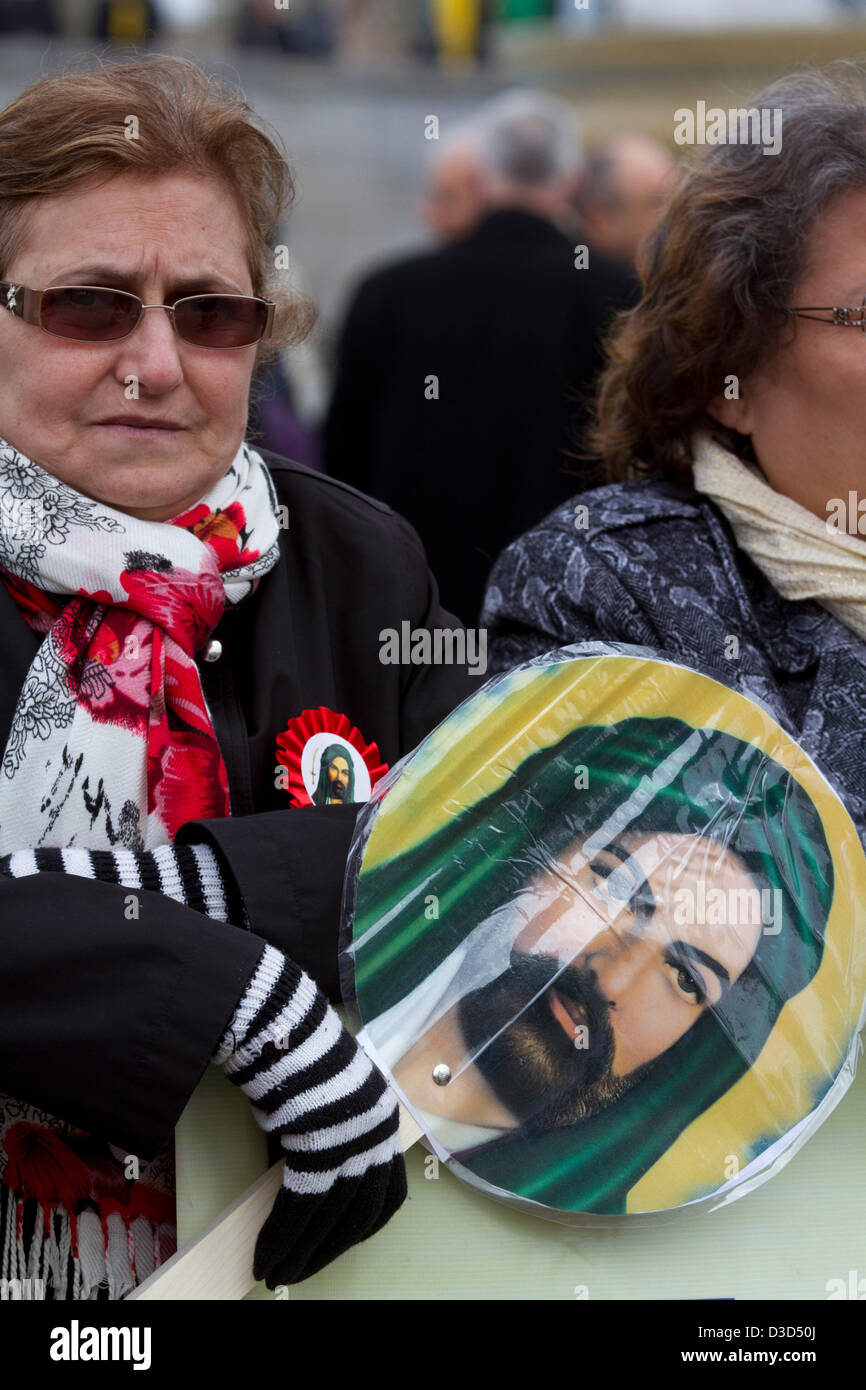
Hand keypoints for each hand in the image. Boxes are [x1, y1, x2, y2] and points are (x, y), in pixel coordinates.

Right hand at [214, 944, 406, 1285]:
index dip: (366, 1225)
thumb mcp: (333, 1100)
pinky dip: (282, 1236)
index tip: (342, 1242)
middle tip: (302, 1270)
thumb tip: (318, 1183)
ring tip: (279, 1273)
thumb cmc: (302, 1058)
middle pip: (361, 1213)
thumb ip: (336, 1138)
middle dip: (330, 1248)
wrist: (285, 1026)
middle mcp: (377, 1135)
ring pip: (331, 1217)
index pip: (389, 1193)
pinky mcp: (319, 1148)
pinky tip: (266, 1255)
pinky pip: (301, 1207)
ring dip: (302, 1252)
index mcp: (384, 1123)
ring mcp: (351, 1142)